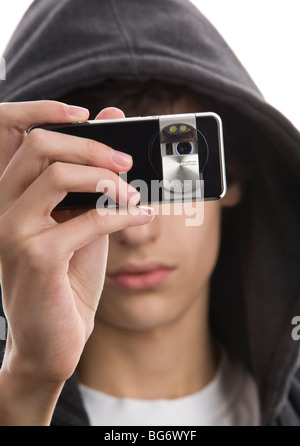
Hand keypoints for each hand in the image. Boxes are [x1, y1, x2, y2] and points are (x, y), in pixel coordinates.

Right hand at [0, 101, 152, 386]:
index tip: (105, 125)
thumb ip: (94, 181)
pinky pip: (88, 219)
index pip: (28, 138)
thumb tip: (112, 125)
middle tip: (127, 162)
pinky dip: (123, 215)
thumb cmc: (67, 280)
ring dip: (109, 181)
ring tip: (134, 195)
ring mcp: (13, 232)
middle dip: (92, 146)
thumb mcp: (82, 222)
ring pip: (60, 176)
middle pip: (41, 146)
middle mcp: (3, 208)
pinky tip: (141, 218)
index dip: (61, 118)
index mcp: (12, 197)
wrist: (53, 341)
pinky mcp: (36, 258)